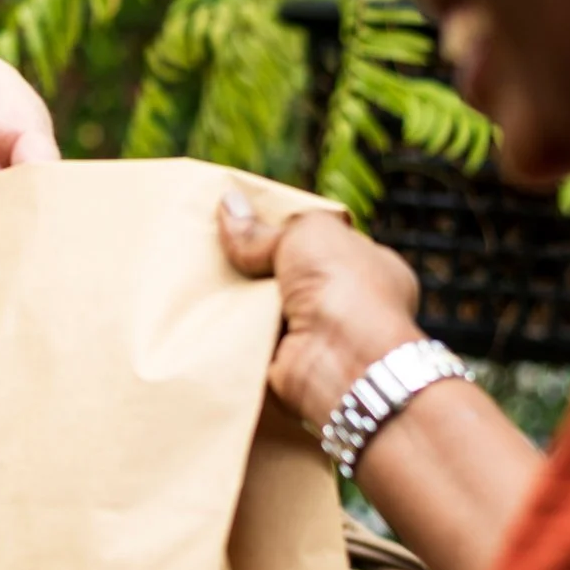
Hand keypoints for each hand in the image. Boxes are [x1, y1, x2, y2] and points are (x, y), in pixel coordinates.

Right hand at [218, 194, 423, 427]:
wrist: (342, 360)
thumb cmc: (342, 285)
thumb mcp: (306, 233)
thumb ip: (266, 226)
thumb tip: (228, 205)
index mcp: (370, 267)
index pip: (326, 244)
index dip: (290, 233)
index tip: (251, 223)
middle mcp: (350, 304)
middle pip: (291, 277)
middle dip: (258, 267)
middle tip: (217, 249)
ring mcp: (320, 337)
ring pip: (268, 309)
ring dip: (241, 299)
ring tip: (199, 273)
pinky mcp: (288, 363)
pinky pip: (252, 340)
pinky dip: (231, 330)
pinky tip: (202, 310)